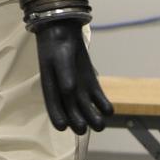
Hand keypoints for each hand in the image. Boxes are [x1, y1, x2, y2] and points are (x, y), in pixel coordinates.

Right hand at [34, 19, 112, 133]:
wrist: (67, 32)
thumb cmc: (58, 45)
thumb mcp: (59, 58)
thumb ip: (64, 75)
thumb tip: (69, 91)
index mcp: (51, 88)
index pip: (53, 107)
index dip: (57, 118)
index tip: (63, 127)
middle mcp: (65, 93)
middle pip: (71, 112)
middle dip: (77, 122)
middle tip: (82, 128)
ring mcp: (80, 89)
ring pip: (86, 109)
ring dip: (93, 117)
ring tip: (100, 123)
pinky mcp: (92, 85)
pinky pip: (98, 99)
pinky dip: (104, 105)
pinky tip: (108, 110)